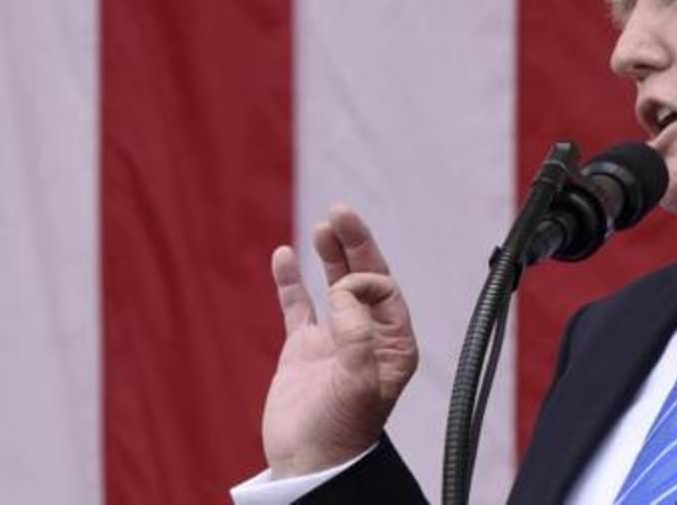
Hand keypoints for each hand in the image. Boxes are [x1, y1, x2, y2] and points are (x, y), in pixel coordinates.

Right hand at [261, 205, 418, 477]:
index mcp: (394, 345)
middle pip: (365, 277)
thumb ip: (357, 335)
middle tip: (340, 212)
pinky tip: (283, 255)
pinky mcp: (304, 350)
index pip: (385, 290)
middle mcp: (368, 338)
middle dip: (355, 244)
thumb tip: (344, 292)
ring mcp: (335, 341)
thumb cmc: (341, 431)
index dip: (363, 281)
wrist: (306, 464)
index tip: (341, 294)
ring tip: (323, 225)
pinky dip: (290, 281)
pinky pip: (298, 306)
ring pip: (335, 286)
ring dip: (330, 255)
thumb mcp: (358, 382)